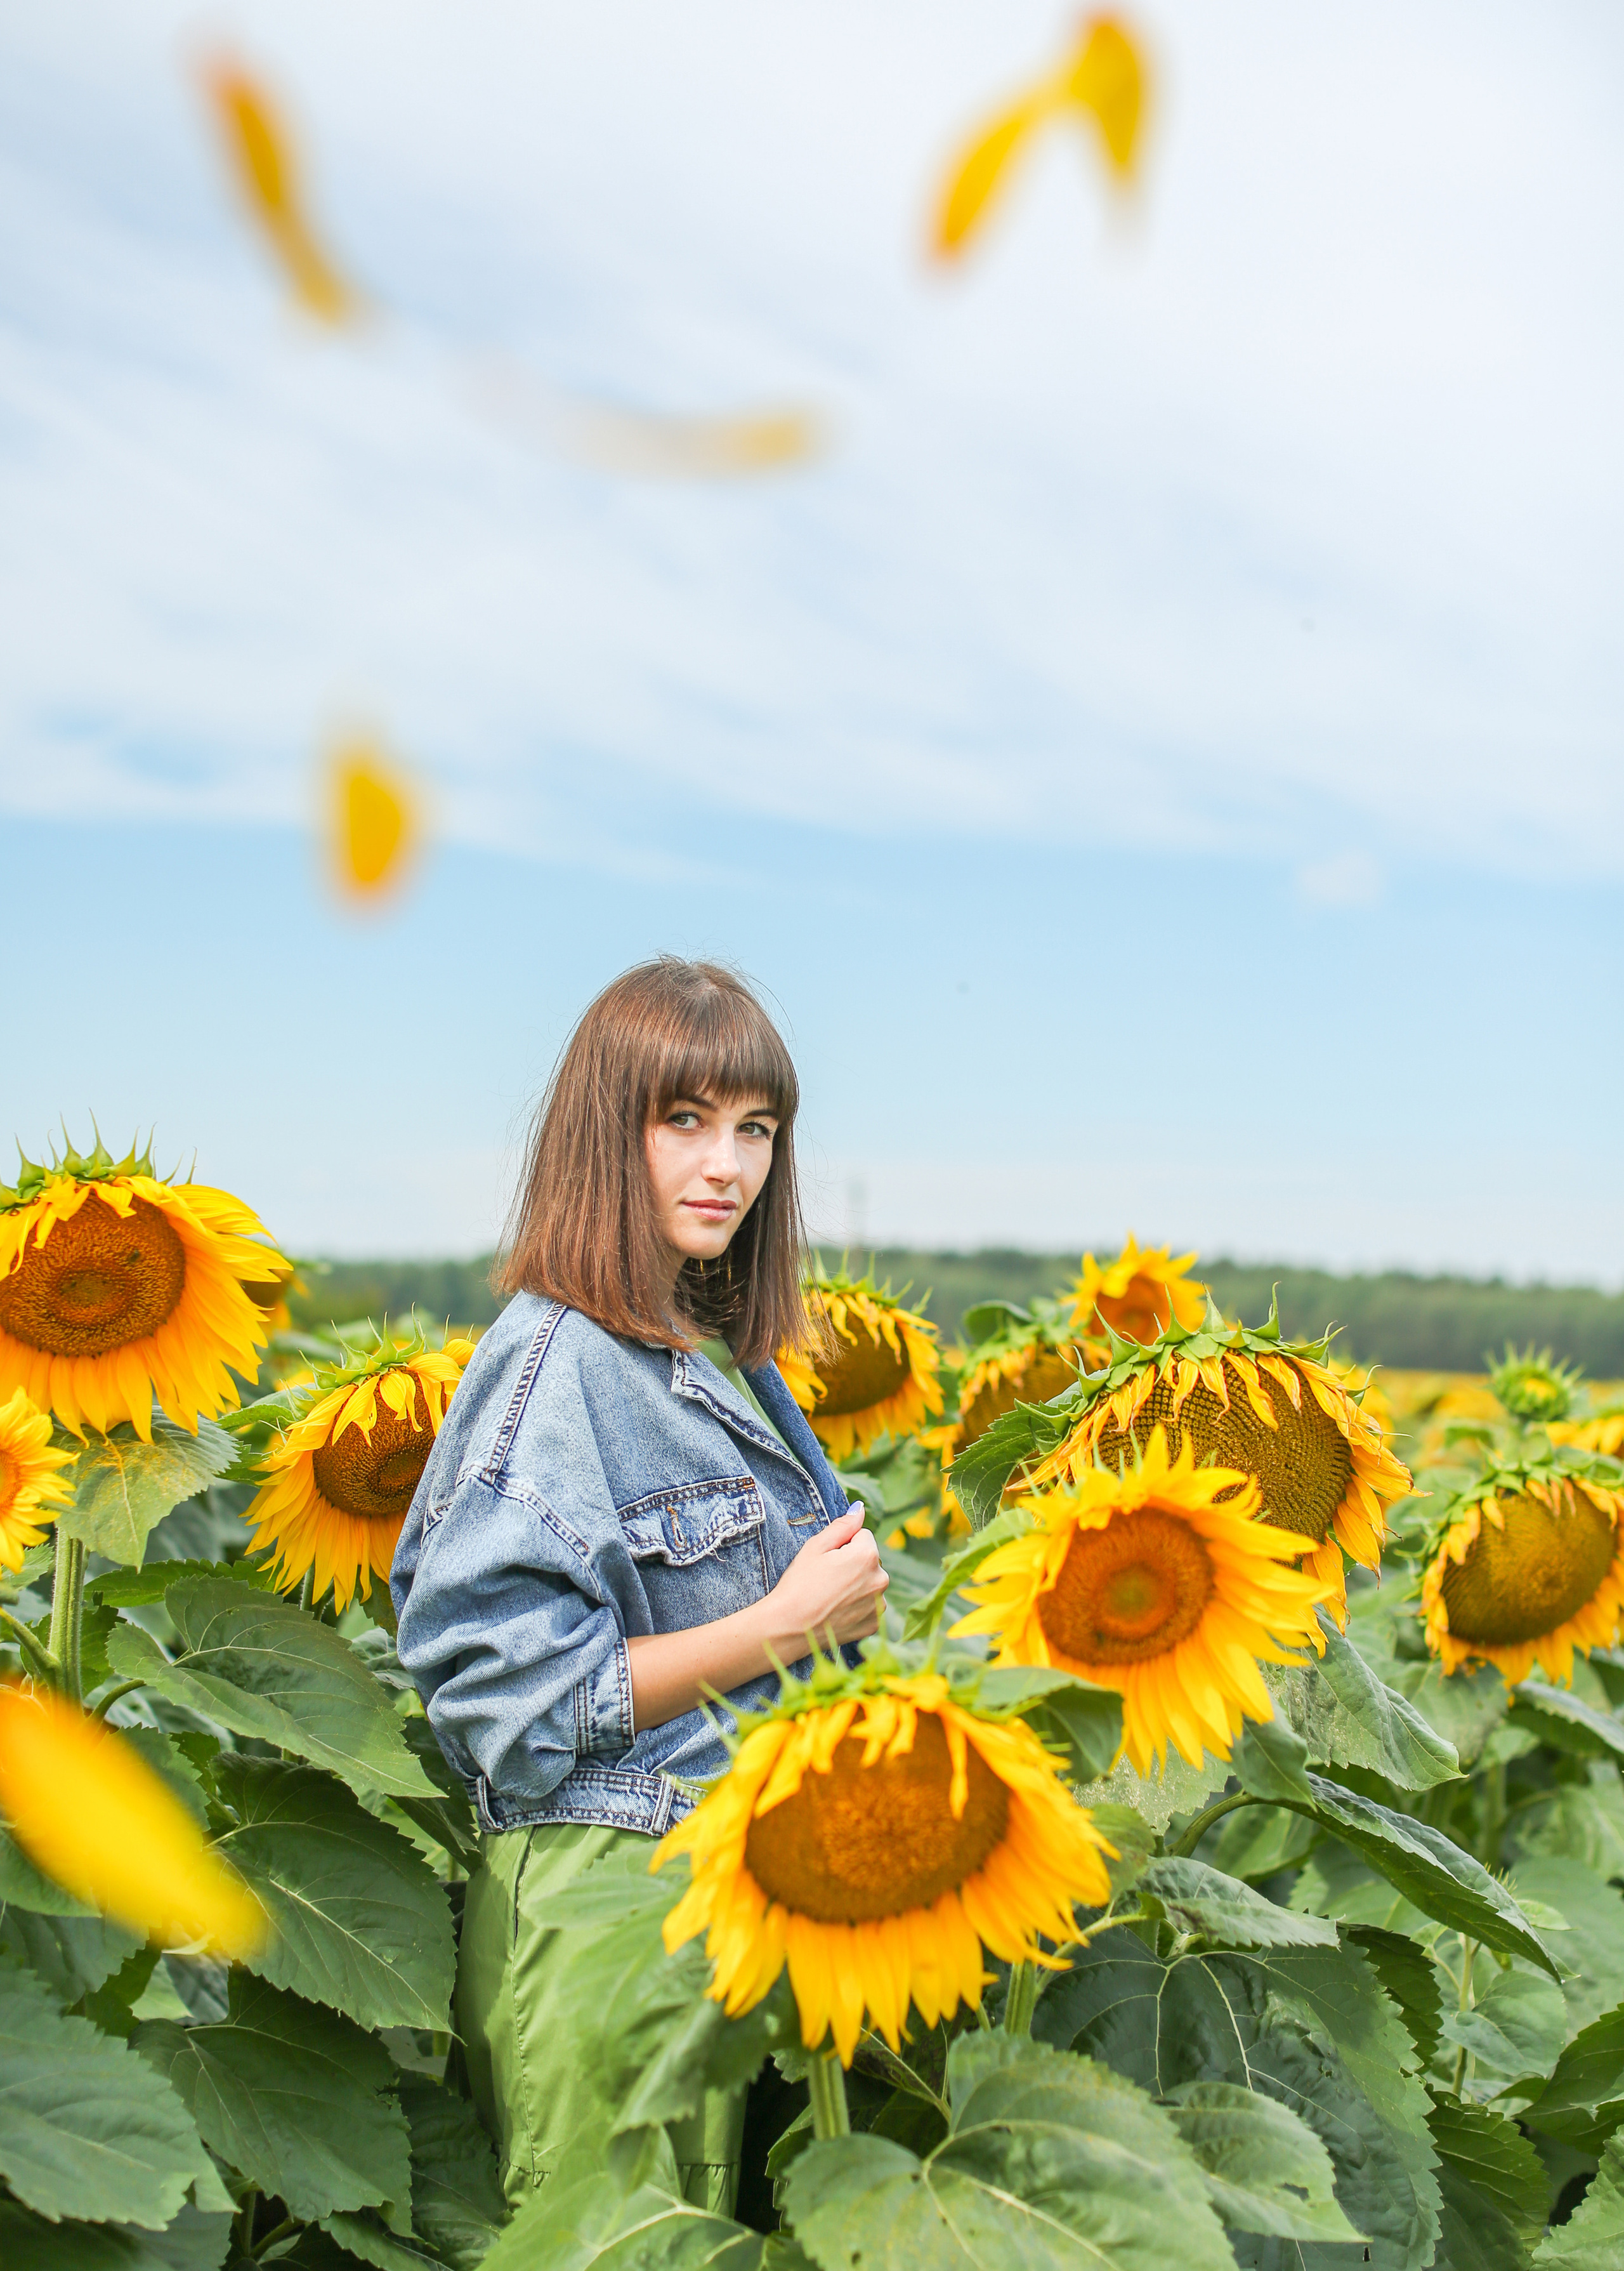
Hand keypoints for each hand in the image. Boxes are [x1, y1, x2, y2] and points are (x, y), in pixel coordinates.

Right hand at [761, 1506, 888, 1654]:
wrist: (790, 1627)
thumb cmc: (799, 1583)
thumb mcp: (816, 1546)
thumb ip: (843, 1525)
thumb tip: (859, 1508)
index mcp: (868, 1555)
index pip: (863, 1536)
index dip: (843, 1545)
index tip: (827, 1560)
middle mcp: (881, 1579)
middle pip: (869, 1561)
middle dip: (853, 1564)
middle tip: (827, 1579)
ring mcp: (879, 1605)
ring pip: (869, 1584)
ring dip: (857, 1585)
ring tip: (830, 1596)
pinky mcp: (874, 1624)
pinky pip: (869, 1607)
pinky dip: (857, 1607)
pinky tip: (837, 1611)